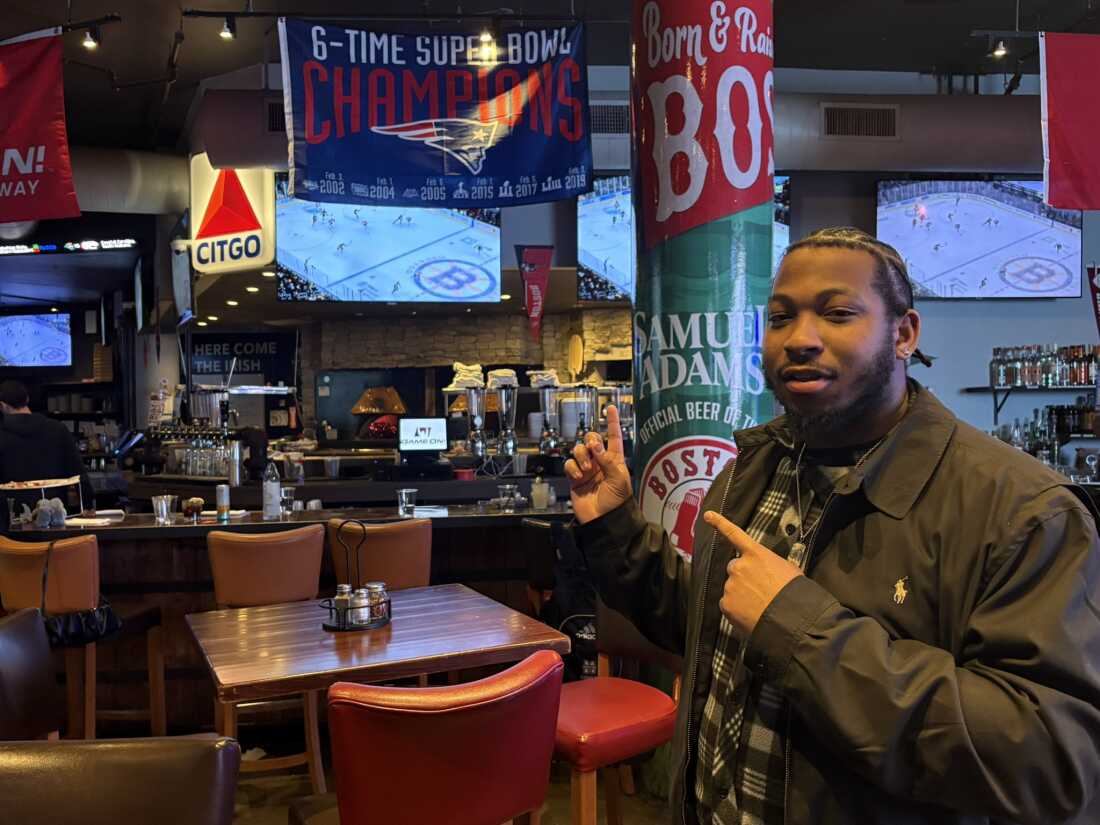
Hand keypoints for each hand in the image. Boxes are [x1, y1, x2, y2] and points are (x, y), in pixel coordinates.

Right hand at [564, 405, 632, 523]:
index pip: (614, 437)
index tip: (610, 407)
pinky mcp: (575, 479)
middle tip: (593, 449)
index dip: (612, 422)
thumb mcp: (618, 478)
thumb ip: (607, 459)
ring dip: (582, 456)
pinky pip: (569, 464)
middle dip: (590, 440)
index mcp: (615, 460)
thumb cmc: (617, 502)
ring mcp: (587, 470)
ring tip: (587, 470)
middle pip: (591, 440)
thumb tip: (595, 445)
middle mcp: (600, 462)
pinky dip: (573, 467)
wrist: (604, 521)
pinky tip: (579, 476)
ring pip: (578, 450)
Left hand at [705, 511, 802, 637]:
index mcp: (755, 554)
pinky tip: (751, 614)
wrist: (790, 617)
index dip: (720, 523)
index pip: (735, 534)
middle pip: (734, 568)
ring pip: (732, 588)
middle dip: (742, 577)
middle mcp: (739, 566)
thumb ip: (770, 565)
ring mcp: (730, 585)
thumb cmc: (794, 593)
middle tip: (759, 590)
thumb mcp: (788, 569)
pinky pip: (728, 605)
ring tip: (759, 605)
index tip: (707, 515)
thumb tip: (768, 572)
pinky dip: (737, 610)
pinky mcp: (726, 604)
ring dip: (741, 594)